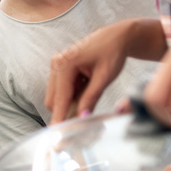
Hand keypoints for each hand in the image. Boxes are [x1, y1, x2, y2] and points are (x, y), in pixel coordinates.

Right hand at [46, 18, 166, 123]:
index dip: (60, 117)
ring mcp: (56, 65)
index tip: (58, 134)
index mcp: (65, 64)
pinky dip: (72, 95)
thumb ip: (91, 97)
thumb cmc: (112, 52)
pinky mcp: (60, 69)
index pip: (60, 98)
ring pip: (56, 97)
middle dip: (67, 110)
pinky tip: (87, 86)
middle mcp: (56, 63)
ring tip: (91, 91)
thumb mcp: (104, 77)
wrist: (117, 37)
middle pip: (53, 100)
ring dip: (70, 102)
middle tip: (87, 113)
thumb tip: (82, 116)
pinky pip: (61, 90)